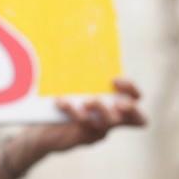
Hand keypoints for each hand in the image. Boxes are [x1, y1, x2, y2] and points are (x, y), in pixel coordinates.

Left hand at [26, 78, 145, 157]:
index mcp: (112, 101)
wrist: (41, 125)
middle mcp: (111, 117)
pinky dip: (73, 111)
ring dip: (99, 109)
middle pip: (138, 118)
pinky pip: (85, 126)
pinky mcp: (84, 137)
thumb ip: (79, 67)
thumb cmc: (59, 97)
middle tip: (118, 103)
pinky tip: (60, 102)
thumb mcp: (70, 81)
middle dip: (130, 109)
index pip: (134, 96)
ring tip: (86, 101)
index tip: (114, 80)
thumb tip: (80, 41)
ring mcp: (99, 129)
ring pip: (108, 122)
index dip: (130, 89)